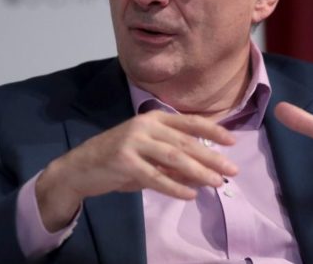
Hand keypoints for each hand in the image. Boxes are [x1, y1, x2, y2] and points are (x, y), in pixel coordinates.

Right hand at [35, 110, 237, 229]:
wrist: (79, 167)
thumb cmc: (117, 159)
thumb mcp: (146, 153)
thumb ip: (172, 161)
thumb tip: (204, 172)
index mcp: (152, 118)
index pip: (188, 122)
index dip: (212, 130)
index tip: (233, 141)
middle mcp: (144, 126)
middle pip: (185, 141)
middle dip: (211, 156)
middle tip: (232, 169)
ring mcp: (133, 143)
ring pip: (174, 158)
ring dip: (198, 171)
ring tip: (216, 182)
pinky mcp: (124, 162)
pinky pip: (156, 177)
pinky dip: (175, 187)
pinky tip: (190, 195)